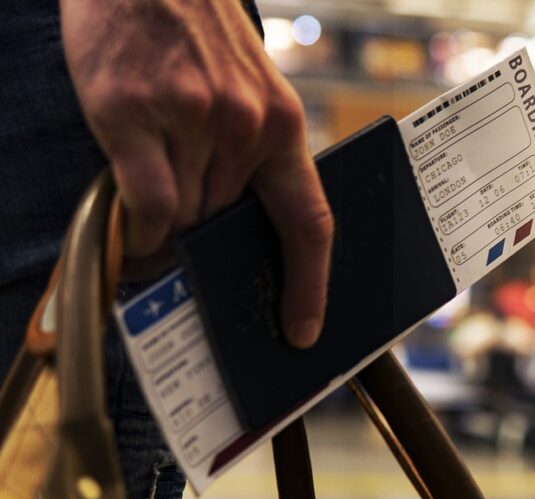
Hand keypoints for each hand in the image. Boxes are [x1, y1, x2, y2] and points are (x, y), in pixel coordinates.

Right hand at [60, 0, 332, 347]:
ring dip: (166, 227)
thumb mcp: (251, 93)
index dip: (310, 284)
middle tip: (185, 235)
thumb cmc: (198, 38)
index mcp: (282, 126)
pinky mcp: (130, 114)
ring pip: (182, 218)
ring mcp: (188, 120)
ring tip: (151, 204)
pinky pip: (143, 203)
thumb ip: (251, 157)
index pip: (309, 221)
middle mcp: (243, 126)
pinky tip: (134, 223)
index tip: (303, 329)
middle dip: (205, 237)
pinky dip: (138, 227)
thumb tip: (234, 232)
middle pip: (225, 225)